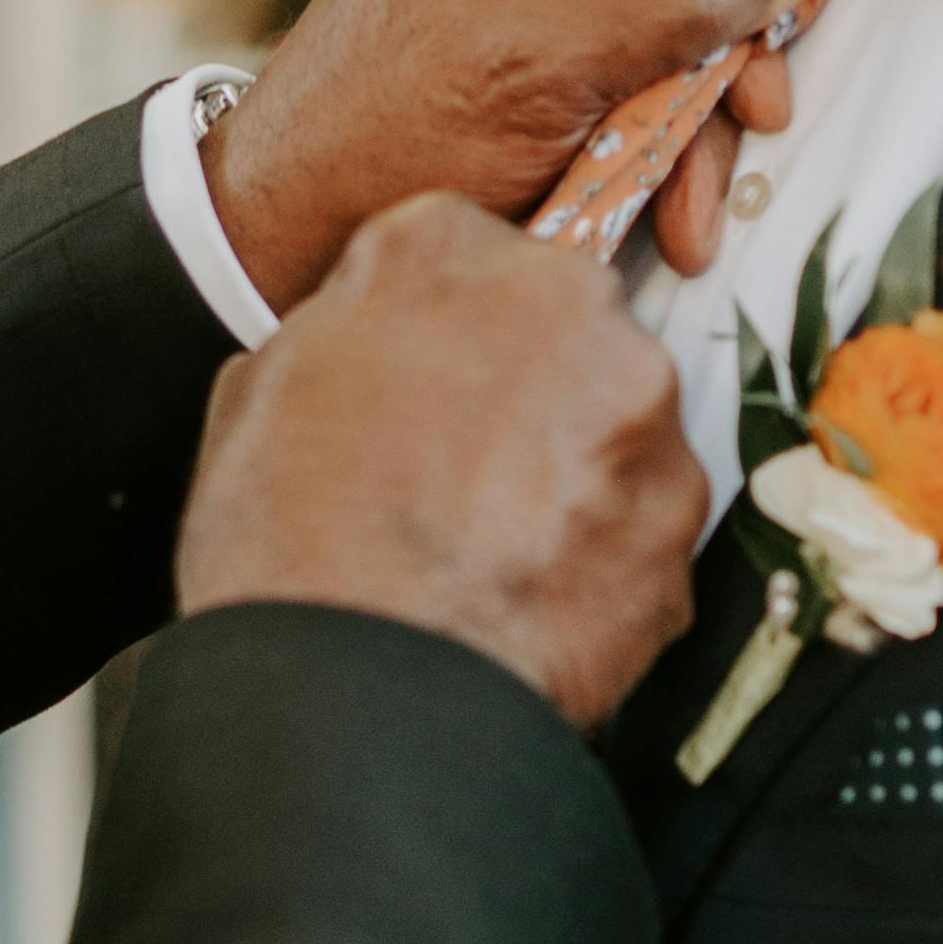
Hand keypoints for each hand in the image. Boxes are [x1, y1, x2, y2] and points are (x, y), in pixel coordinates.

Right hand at [175, 192, 707, 729]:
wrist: (358, 692)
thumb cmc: (292, 548)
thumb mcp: (259, 388)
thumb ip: (346, 329)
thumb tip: (372, 339)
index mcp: (447, 251)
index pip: (467, 253)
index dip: (445, 328)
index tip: (431, 381)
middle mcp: (567, 303)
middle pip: (562, 325)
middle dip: (526, 388)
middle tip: (461, 470)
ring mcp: (641, 411)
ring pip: (616, 420)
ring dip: (572, 469)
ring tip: (490, 545)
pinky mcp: (683, 515)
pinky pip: (645, 518)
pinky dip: (604, 551)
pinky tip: (530, 592)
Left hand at [205, 0, 820, 306]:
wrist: (286, 232)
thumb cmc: (395, 126)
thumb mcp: (561, 50)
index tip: (767, 78)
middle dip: (706, 85)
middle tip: (735, 155)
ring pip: (654, 43)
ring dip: (680, 138)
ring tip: (685, 222)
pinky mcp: (512, 49)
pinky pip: (612, 84)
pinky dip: (638, 152)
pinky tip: (651, 214)